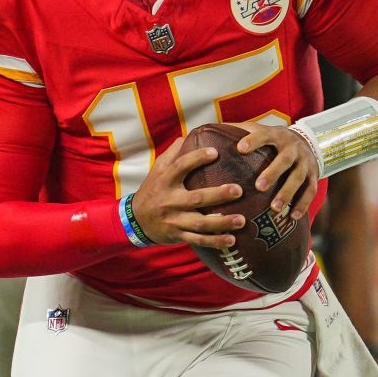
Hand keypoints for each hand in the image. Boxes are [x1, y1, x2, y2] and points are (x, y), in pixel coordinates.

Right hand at [129, 137, 244, 248]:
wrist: (136, 220)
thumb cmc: (153, 189)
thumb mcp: (157, 169)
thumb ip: (173, 154)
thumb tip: (190, 135)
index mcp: (165, 181)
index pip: (180, 167)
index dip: (197, 158)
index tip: (215, 152)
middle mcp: (169, 201)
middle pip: (196, 198)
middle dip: (218, 195)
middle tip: (238, 190)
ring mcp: (174, 220)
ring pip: (200, 222)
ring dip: (222, 222)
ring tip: (242, 220)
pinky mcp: (178, 235)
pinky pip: (198, 239)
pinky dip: (215, 241)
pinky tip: (232, 240)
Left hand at [231, 121, 319, 220]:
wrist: (307, 141)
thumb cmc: (272, 140)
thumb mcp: (258, 129)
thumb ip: (237, 130)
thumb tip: (207, 129)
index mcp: (276, 135)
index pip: (264, 135)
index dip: (253, 141)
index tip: (240, 149)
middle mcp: (293, 148)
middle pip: (284, 160)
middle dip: (272, 173)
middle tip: (258, 187)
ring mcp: (305, 162)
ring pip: (298, 178)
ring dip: (287, 193)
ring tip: (274, 208)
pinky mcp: (314, 176)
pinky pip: (310, 191)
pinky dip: (302, 204)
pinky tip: (292, 217)